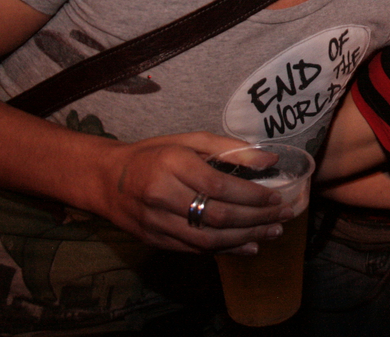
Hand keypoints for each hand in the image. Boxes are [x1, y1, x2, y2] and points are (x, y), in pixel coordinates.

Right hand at [97, 132, 296, 253]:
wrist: (106, 179)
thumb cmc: (154, 154)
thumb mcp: (189, 140)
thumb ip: (230, 149)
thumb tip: (270, 159)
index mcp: (172, 164)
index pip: (219, 186)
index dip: (252, 195)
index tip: (276, 197)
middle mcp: (162, 195)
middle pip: (217, 215)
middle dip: (256, 219)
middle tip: (284, 217)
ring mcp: (157, 222)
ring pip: (208, 238)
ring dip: (246, 238)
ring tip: (273, 232)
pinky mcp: (155, 240)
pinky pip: (195, 249)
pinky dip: (225, 250)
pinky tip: (248, 246)